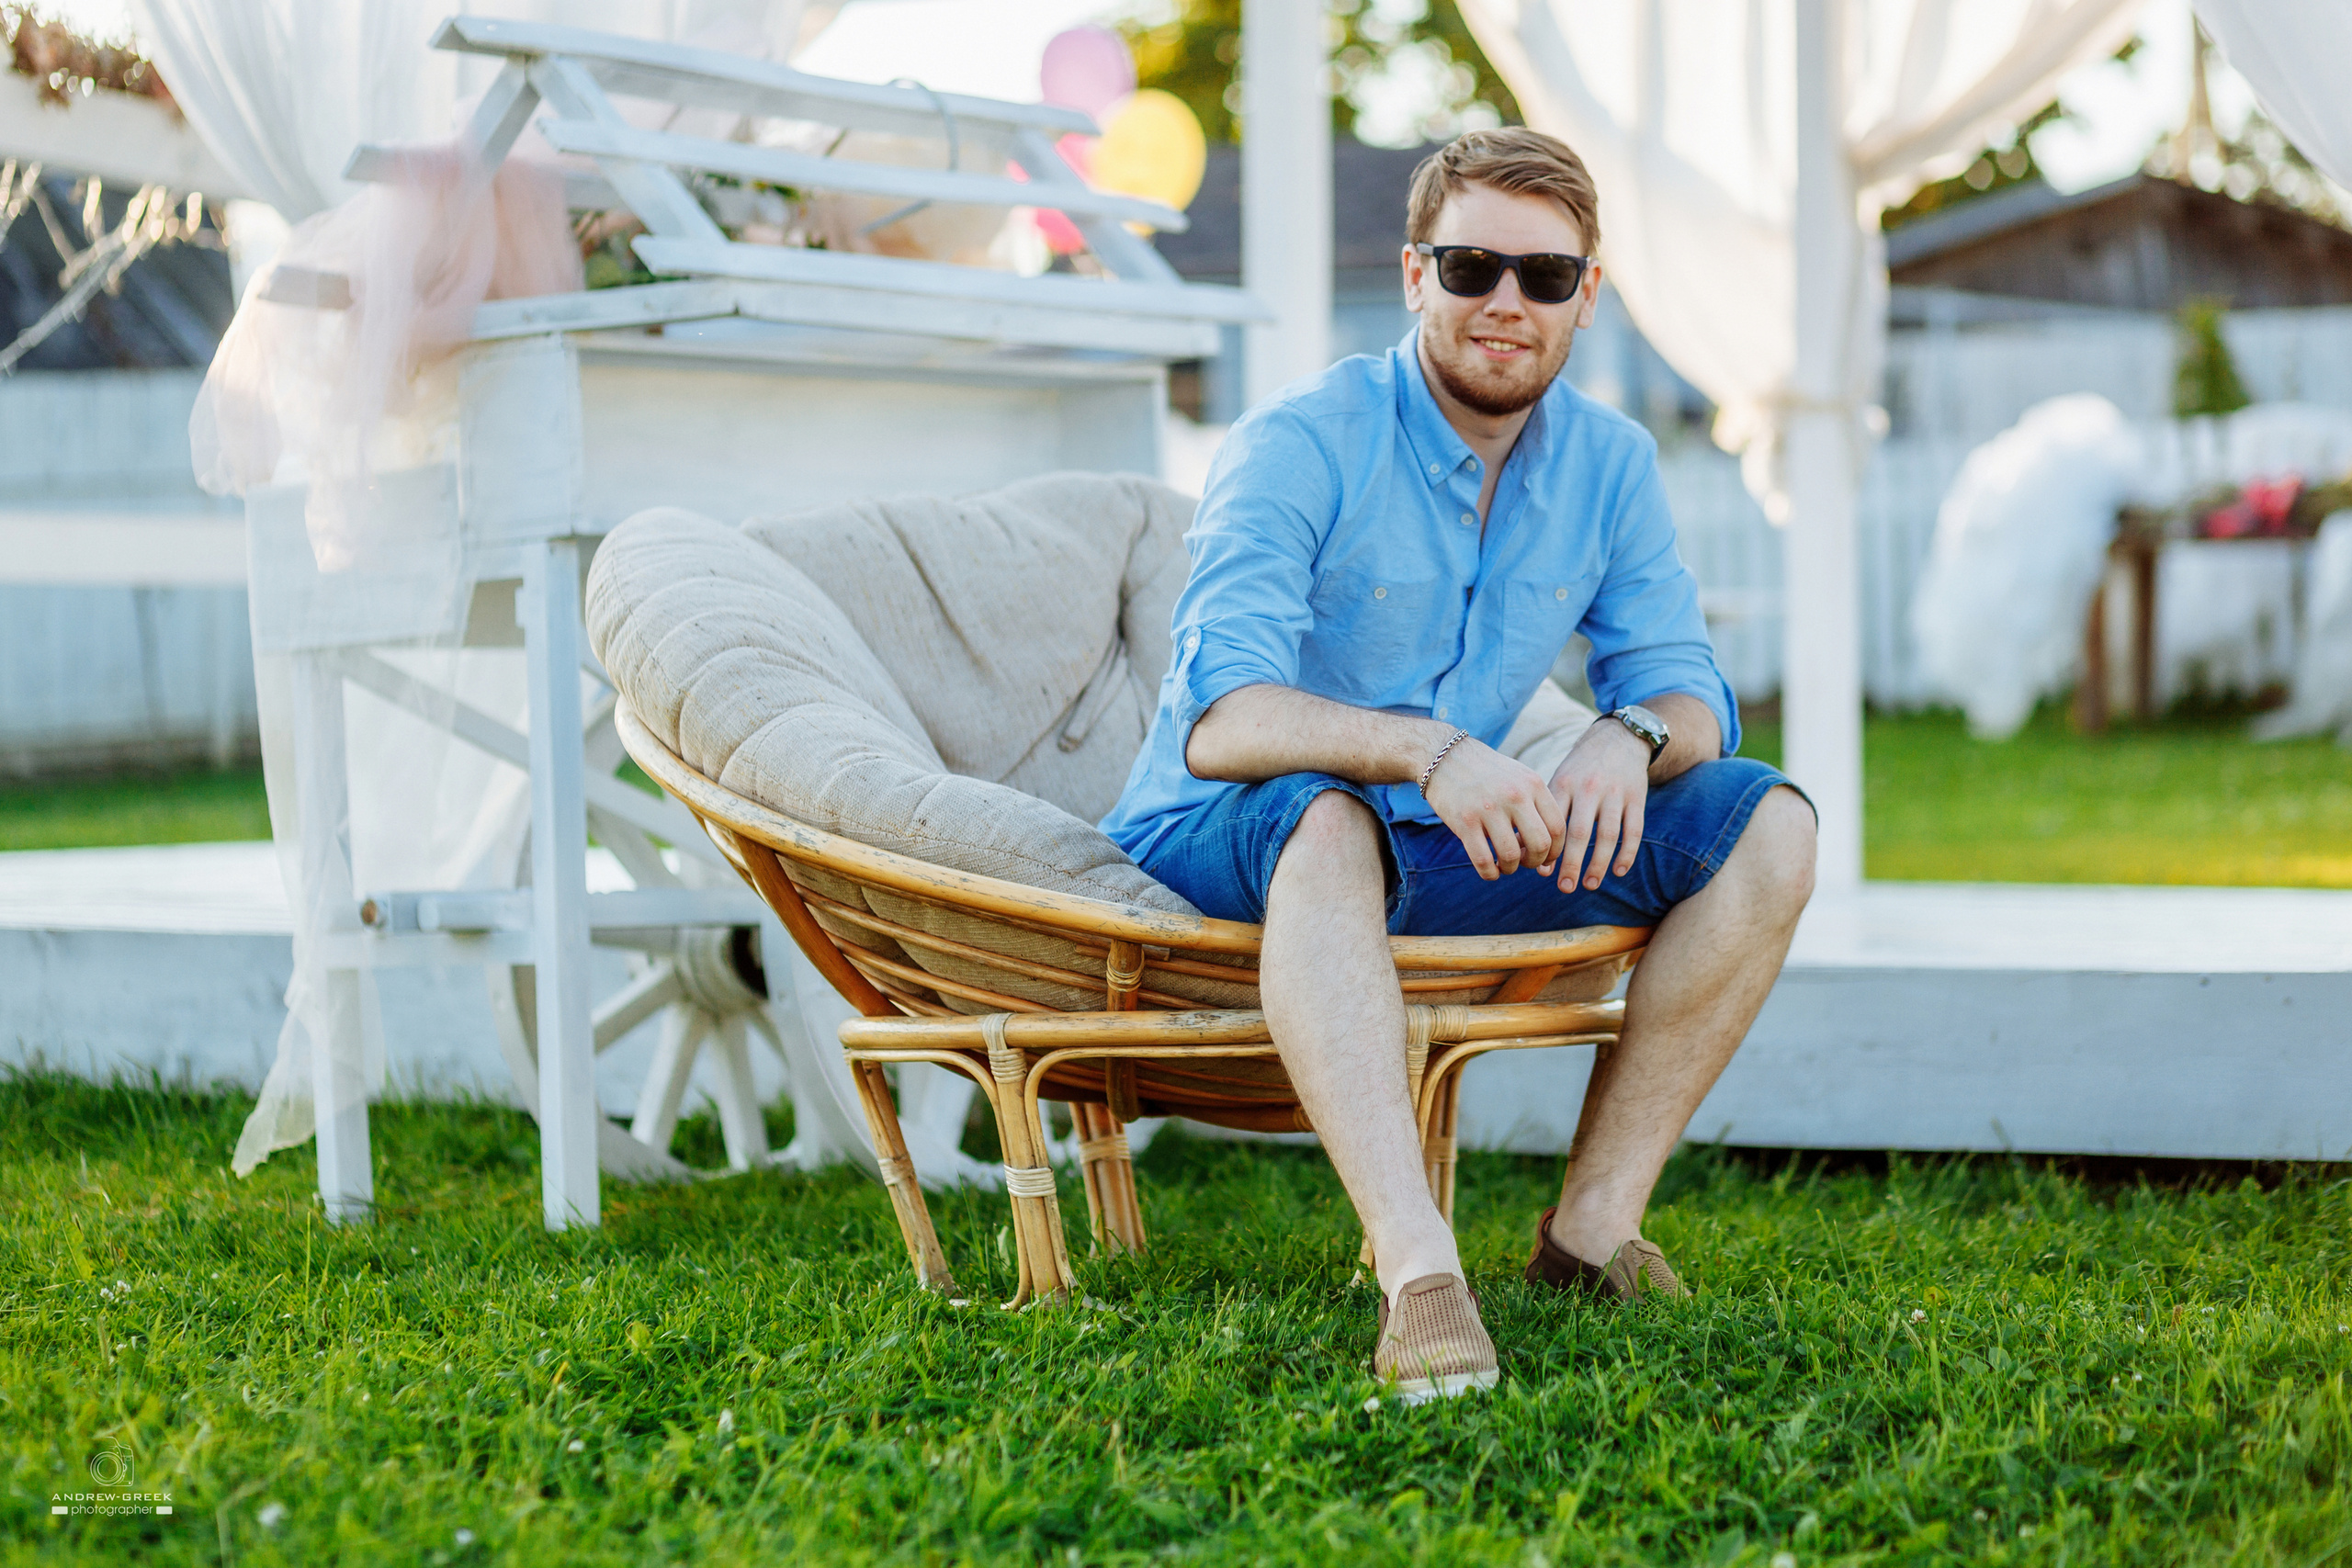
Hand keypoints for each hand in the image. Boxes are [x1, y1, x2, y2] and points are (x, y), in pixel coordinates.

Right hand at [1421, 736, 1567, 879]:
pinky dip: (1489, 873)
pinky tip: (1489, 870)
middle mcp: (1514, 795)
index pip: (1558, 827)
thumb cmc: (1486, 773)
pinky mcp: (1464, 821)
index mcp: (1533, 784)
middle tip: (1525, 862)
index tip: (1545, 857)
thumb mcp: (1519, 777)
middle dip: (1535, 862)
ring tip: (1505, 865)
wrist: (1445, 756)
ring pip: (1511, 856)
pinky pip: (1483, 860)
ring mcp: (1488, 808)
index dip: (1555, 850)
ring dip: (1511, 868)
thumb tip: (1548, 847)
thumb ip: (1536, 804)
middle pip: (1540, 844)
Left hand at [1548, 719, 1651, 891]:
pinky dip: (1627, 853)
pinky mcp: (1636, 798)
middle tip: (1564, 888)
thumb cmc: (1580, 770)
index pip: (1552, 822)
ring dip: (1599, 863)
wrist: (1617, 739)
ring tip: (1590, 885)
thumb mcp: (1559, 781)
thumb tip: (1523, 850)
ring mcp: (1615, 794)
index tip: (1541, 872)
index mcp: (1564, 784)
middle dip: (1571, 863)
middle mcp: (1589, 789)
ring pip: (1608, 835)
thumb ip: (1545, 813)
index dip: (1546, 849)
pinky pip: (1634, 830)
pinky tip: (1618, 871)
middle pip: (1579, 832)